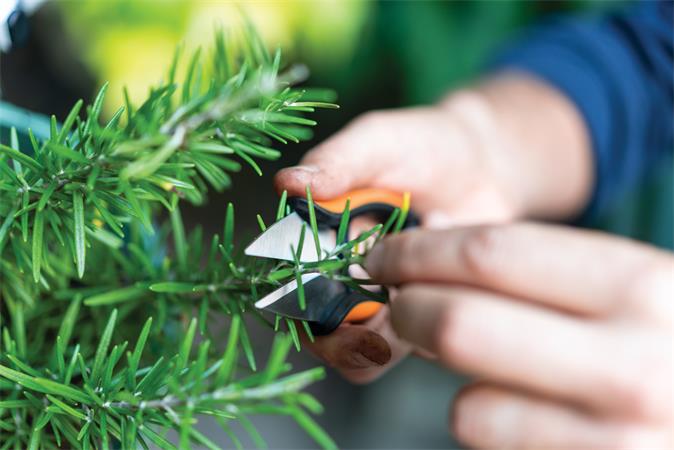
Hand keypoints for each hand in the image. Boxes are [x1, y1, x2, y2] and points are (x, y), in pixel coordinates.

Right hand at [276, 75, 592, 381]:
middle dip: (349, 323)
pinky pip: (413, 344)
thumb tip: (286, 184)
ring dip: (393, 319)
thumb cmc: (420, 145)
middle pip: (321, 335)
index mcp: (314, 242)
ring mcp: (384, 303)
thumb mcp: (375, 142)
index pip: (284, 288)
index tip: (328, 282)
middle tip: (385, 279)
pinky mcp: (424, 315)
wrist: (483, 161)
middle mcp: (342, 281)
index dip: (296, 300)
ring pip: (364, 351)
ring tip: (421, 253)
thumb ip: (335, 163)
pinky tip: (446, 266)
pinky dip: (430, 314)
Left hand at [364, 223, 672, 448]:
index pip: (491, 255)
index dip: (418, 252)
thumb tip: (435, 243)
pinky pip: (495, 448)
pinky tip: (519, 413)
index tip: (384, 256)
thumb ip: (549, 269)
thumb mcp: (637, 292)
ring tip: (485, 370)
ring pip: (468, 408)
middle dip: (406, 311)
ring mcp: (616, 444)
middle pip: (458, 325)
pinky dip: (488, 427)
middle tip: (397, 305)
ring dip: (455, 385)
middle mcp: (633, 368)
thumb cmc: (667, 347)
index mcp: (642, 288)